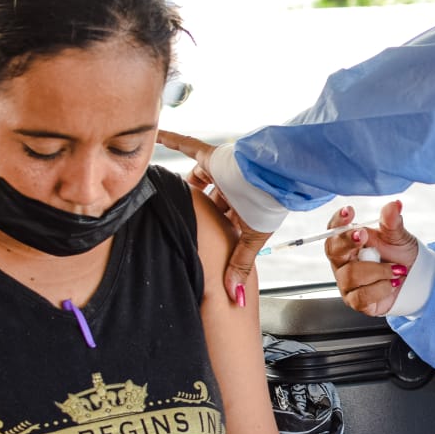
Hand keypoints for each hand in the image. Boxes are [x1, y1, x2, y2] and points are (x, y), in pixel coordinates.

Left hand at [159, 129, 272, 303]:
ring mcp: (221, 173)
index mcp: (242, 210)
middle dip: (197, 209)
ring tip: (162, 189)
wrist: (277, 176)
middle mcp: (231, 190)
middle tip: (178, 219)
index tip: (195, 242)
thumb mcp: (252, 239)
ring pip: (196, 178)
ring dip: (183, 184)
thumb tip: (234, 296)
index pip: (221, 221)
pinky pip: (189, 145)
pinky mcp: (214, 156)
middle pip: (207, 201)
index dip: (210, 230)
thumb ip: (239, 264)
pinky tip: (157, 137)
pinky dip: (173, 139)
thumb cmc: (271, 204)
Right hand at [324, 201, 418, 315]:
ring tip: (398, 269)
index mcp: (349, 241)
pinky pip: (362, 295)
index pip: (334, 229)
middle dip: (348, 242)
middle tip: (364, 235)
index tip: (349, 211)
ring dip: (378, 271)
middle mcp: (344, 262)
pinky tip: (392, 283)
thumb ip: (392, 221)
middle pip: (333, 250)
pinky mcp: (356, 301)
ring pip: (351, 275)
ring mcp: (347, 282)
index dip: (338, 221)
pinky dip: (381, 288)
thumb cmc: (400, 255)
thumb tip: (394, 204)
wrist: (415, 279)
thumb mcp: (398, 236)